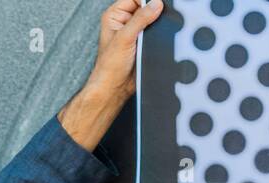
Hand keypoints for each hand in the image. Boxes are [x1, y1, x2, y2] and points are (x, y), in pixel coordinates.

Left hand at [58, 0, 163, 150]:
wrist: (115, 88)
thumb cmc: (110, 66)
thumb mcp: (125, 38)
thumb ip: (141, 19)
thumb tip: (156, 4)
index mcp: (114, 15)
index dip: (146, 1)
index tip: (158, 5)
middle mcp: (124, 23)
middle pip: (144, 8)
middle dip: (153, 13)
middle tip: (157, 21)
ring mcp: (134, 34)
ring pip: (151, 22)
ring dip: (156, 26)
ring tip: (153, 36)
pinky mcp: (143, 45)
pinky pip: (155, 35)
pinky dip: (159, 36)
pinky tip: (158, 41)